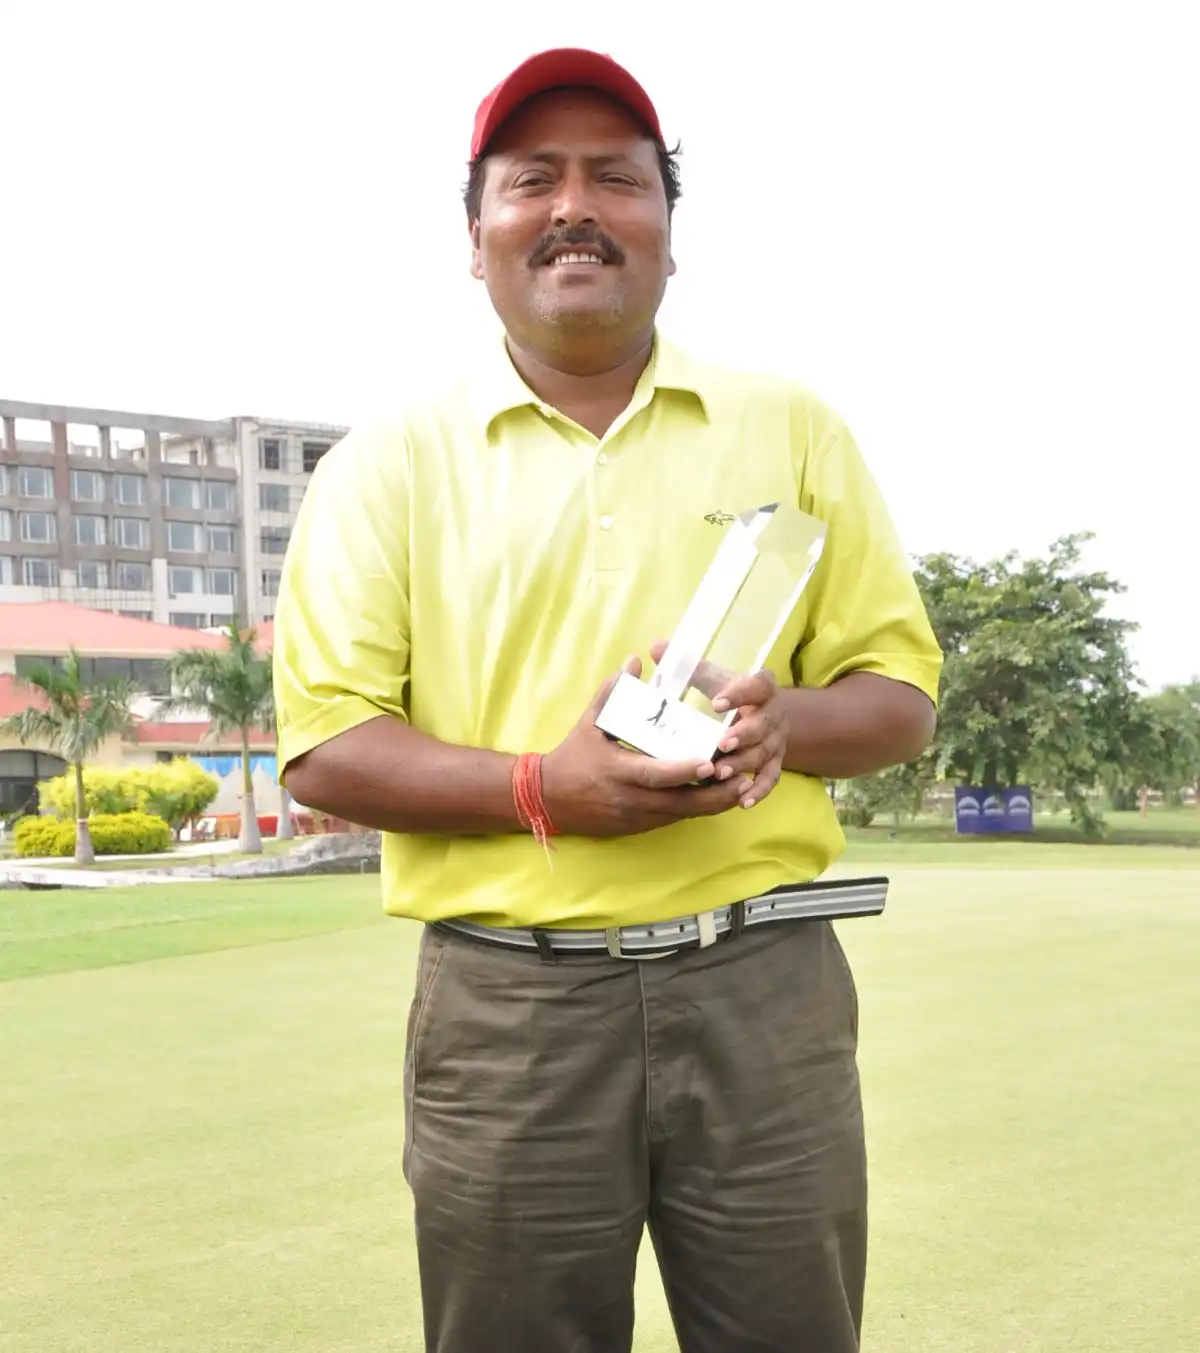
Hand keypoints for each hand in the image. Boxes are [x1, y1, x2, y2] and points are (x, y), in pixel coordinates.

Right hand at [540, 657, 754, 837]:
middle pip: (679, 802)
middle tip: (743, 777)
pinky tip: (717, 797)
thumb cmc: (571, 756)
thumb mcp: (589, 722)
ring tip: (741, 786)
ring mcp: (635, 817)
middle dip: (714, 794)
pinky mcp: (638, 827)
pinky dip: (696, 808)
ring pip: (681, 814)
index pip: (656, 775)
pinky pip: (673, 818)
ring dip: (713, 803)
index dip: (684, 771)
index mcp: (617, 771)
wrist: (548, 799)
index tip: (710, 763)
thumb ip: (613, 691)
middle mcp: (629, 799)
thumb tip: (635, 660)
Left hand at [650, 642, 788, 809]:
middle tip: (720, 745)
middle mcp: (775, 714)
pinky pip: (771, 779)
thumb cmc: (730, 694)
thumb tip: (657, 647)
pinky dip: (759, 791)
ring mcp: (777, 740)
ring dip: (743, 764)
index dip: (740, 694)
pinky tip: (742, 801)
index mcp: (761, 687)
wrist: (763, 714)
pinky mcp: (776, 762)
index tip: (717, 703)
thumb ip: (689, 666)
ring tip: (719, 774)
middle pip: (764, 724)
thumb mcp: (714, 678)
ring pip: (764, 754)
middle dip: (743, 735)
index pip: (757, 686)